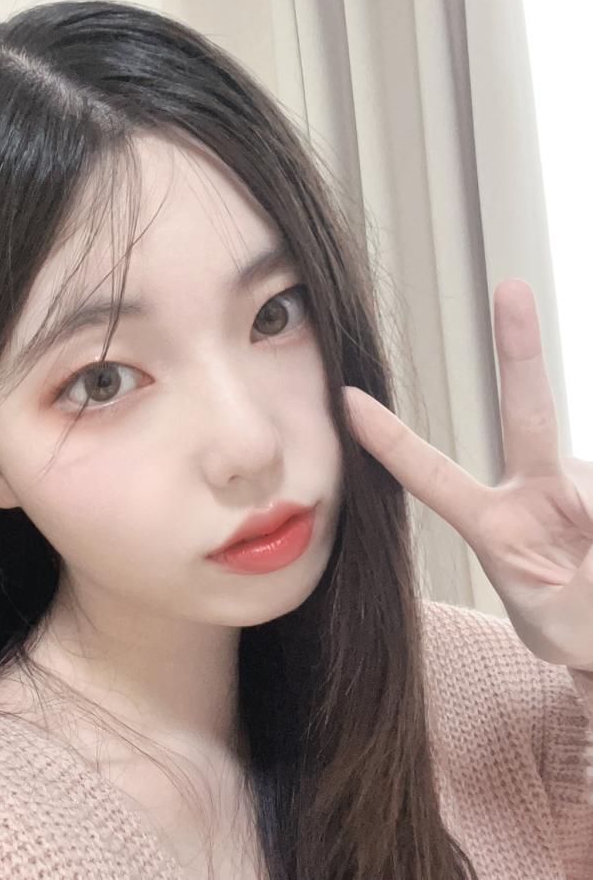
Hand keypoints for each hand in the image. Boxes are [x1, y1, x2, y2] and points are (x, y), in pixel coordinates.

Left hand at [342, 278, 592, 672]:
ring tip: (584, 565)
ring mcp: (582, 485)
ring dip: (592, 529)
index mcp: (493, 525)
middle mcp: (537, 490)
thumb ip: (582, 576)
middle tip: (510, 286)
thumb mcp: (561, 619)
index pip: (434, 475)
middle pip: (526, 412)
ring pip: (590, 480)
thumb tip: (590, 505)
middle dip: (518, 350)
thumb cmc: (569, 629)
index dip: (392, 441)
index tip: (348, 399)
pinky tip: (591, 553)